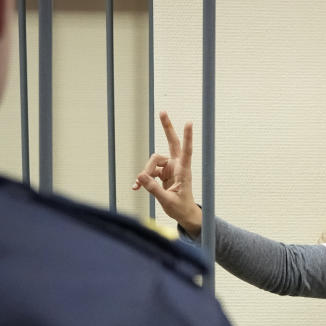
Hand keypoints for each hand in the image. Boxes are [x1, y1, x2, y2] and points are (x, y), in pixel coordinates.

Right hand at [132, 111, 202, 236]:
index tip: (189, 123)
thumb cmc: (180, 208)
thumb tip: (140, 176)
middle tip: (162, 112)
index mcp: (183, 171)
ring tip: (140, 185)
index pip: (187, 151)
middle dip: (167, 128)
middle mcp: (177, 166)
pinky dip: (143, 179)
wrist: (183, 214)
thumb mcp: (166, 200)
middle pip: (172, 142)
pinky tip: (136, 187)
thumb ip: (153, 189)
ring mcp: (170, 168)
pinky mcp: (163, 173)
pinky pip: (149, 171)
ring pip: (153, 161)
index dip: (187, 137)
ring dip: (146, 172)